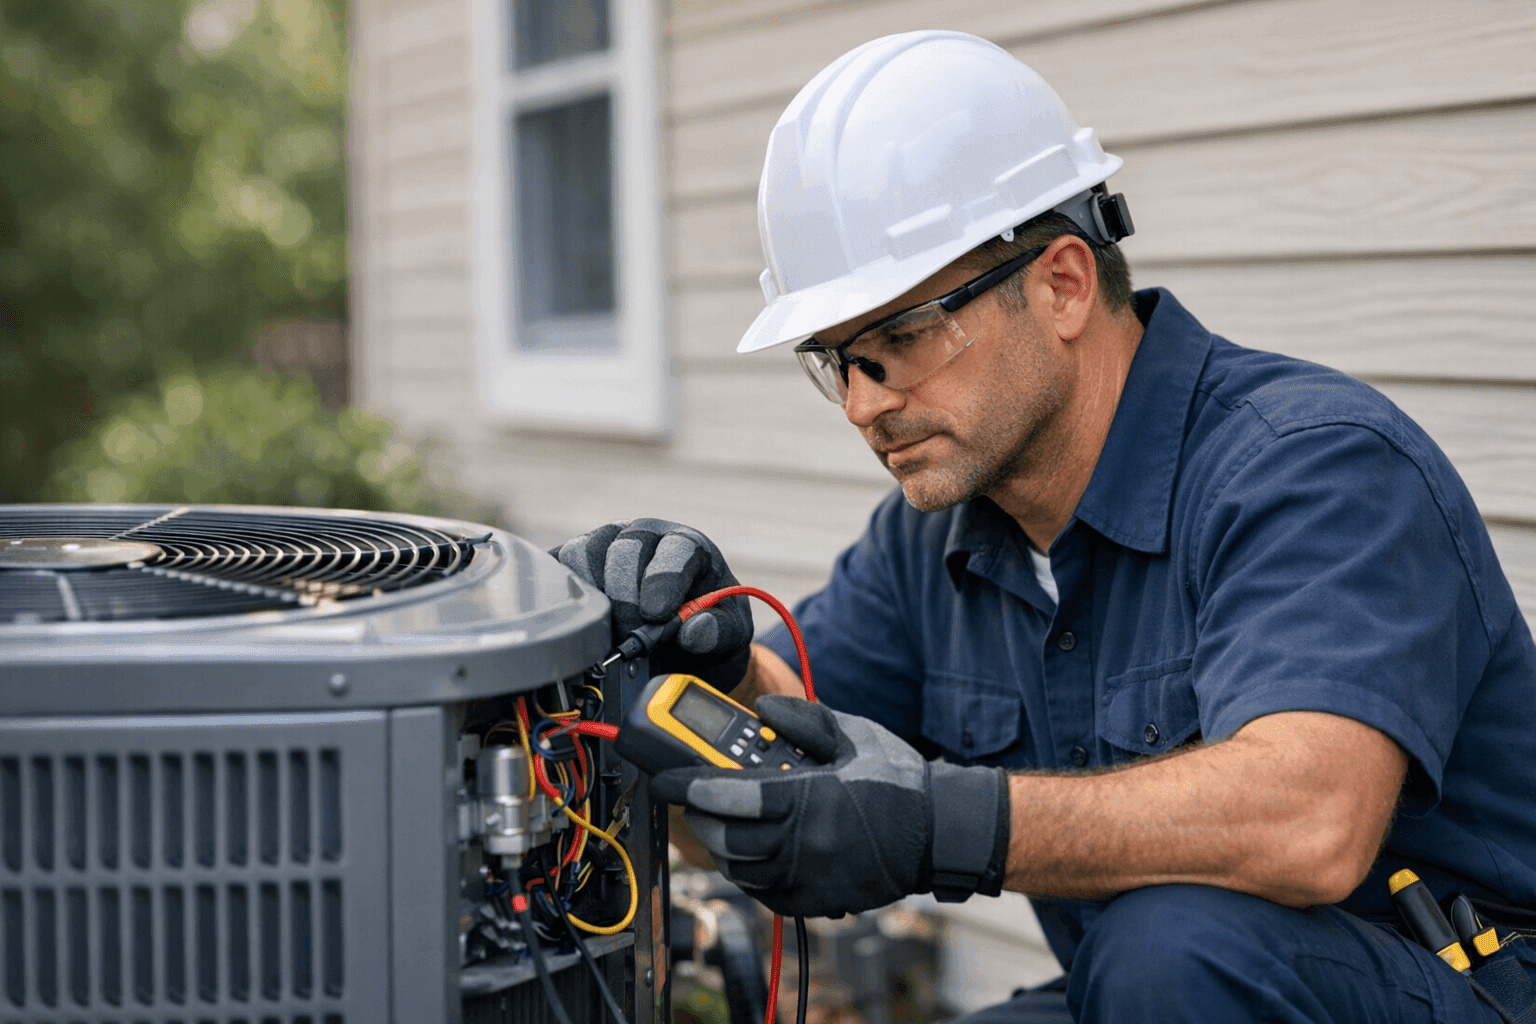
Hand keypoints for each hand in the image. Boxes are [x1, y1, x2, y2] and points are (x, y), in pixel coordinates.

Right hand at [555, 518, 752, 689]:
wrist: (677, 632)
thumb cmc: (704, 622)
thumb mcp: (726, 631)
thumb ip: (716, 630)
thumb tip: (693, 631)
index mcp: (687, 545)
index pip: (675, 549)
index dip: (664, 581)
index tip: (659, 616)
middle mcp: (644, 535)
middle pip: (624, 548)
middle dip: (626, 597)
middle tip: (631, 635)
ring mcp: (605, 542)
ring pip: (583, 553)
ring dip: (592, 596)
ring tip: (607, 631)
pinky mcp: (574, 559)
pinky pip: (556, 565)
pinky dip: (560, 592)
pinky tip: (576, 619)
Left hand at [651, 696, 1009, 917]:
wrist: (940, 831)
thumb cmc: (898, 780)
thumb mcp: (852, 734)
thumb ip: (803, 718)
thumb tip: (761, 708)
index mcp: (808, 798)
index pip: (729, 795)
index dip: (689, 787)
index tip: (666, 781)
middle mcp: (804, 843)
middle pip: (727, 839)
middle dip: (701, 819)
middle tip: (692, 801)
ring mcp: (811, 877)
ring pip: (742, 871)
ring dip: (722, 848)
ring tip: (720, 825)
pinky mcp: (820, 901)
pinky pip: (767, 895)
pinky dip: (749, 875)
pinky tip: (751, 854)